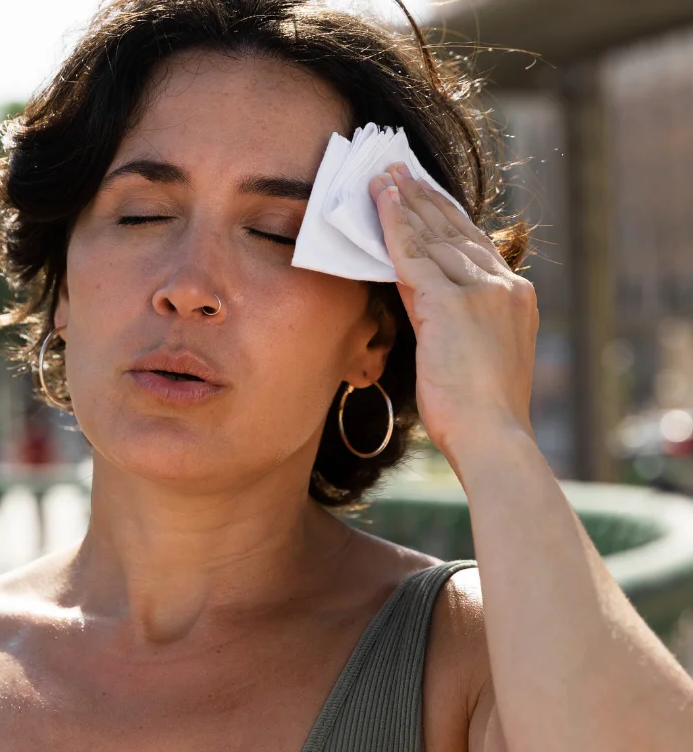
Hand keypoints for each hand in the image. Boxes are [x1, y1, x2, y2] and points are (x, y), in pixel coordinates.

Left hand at [368, 162, 537, 460]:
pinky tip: (379, 201)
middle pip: (455, 230)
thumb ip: (457, 323)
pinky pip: (413, 254)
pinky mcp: (451, 303)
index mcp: (515, 298)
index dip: (447, 216)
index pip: (476, 244)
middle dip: (424, 198)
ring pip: (433, 235)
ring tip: (382, 175)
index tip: (426, 192)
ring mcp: (481, 291)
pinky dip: (394, 224)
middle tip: (398, 169)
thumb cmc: (480, 415)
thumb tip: (427, 309)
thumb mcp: (475, 356)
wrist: (493, 437)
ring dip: (405, 201)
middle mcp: (503, 286)